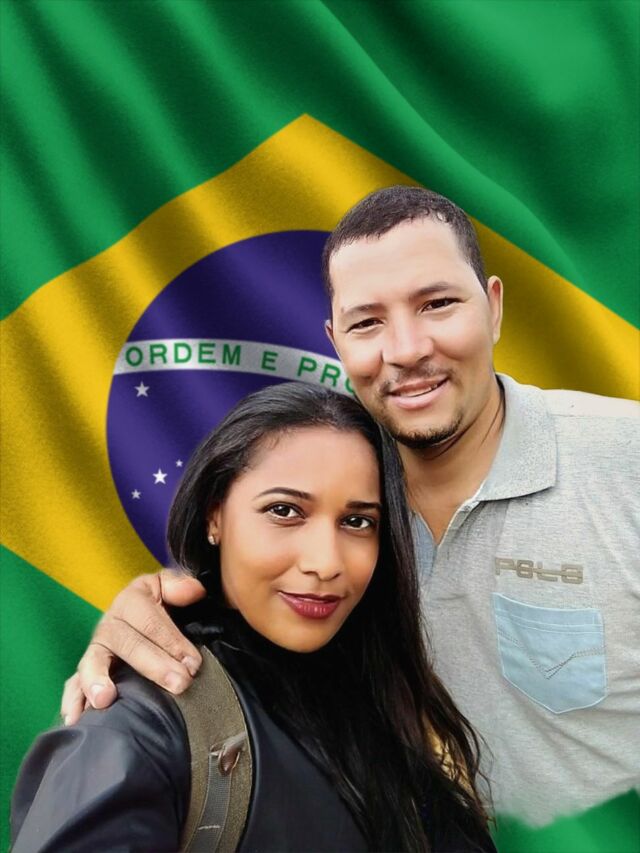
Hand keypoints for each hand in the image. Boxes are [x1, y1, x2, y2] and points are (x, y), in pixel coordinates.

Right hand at [60, 570, 205, 724]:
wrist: (142, 617)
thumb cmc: (159, 605)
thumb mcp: (169, 587)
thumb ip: (180, 585)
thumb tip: (193, 590)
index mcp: (131, 601)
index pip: (151, 621)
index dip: (173, 641)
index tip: (193, 663)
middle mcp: (109, 624)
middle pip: (128, 644)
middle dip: (155, 665)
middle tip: (179, 684)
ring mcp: (95, 649)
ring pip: (93, 662)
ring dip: (98, 680)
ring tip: (105, 699)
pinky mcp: (86, 672)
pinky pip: (74, 684)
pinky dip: (73, 701)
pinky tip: (75, 718)